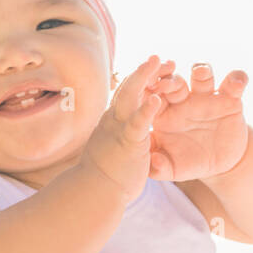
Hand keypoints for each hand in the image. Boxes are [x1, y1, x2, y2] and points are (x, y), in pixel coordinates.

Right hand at [80, 55, 172, 199]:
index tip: (152, 68)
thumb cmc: (104, 175)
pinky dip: (146, 111)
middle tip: (158, 57)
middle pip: (128, 87)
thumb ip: (116, 133)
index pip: (126, 93)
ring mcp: (119, 129)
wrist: (93, 194)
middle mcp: (114, 119)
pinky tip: (157, 100)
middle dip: (144, 70)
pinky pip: (138, 124)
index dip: (139, 78)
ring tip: (158, 61)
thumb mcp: (110, 146)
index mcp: (113, 120)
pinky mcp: (128, 143)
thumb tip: (119, 129)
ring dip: (144, 77)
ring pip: (131, 96)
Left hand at [145, 62, 249, 182]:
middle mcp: (184, 100)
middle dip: (171, 79)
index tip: (146, 93)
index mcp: (165, 113)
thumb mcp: (173, 168)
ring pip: (203, 75)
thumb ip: (159, 167)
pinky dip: (237, 79)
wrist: (222, 165)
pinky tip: (237, 83)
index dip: (148, 93)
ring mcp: (207, 98)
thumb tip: (153, 162)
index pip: (152, 96)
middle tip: (167, 82)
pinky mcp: (230, 100)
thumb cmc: (190, 162)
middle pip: (175, 81)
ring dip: (202, 70)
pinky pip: (234, 84)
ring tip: (201, 72)